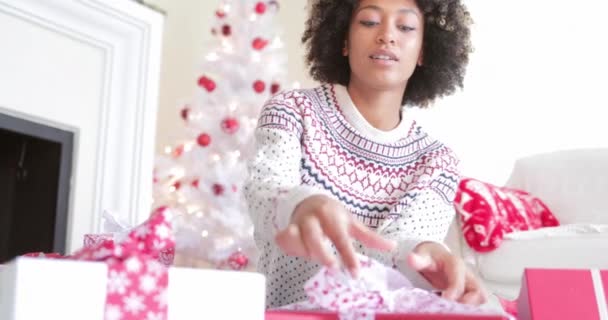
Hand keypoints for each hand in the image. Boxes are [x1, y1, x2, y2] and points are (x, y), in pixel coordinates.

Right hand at [275, 195, 395, 276]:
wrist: (308, 200)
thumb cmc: (333, 215)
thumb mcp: (351, 223)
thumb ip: (370, 237)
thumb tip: (393, 247)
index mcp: (333, 216)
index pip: (342, 239)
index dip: (348, 257)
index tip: (355, 274)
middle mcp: (314, 218)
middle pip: (315, 238)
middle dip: (322, 254)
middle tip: (333, 268)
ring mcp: (299, 223)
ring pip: (298, 239)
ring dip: (306, 252)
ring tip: (315, 256)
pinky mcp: (287, 228)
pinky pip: (284, 239)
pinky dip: (287, 245)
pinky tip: (294, 249)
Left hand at [407, 241, 487, 304]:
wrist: (435, 257)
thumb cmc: (431, 257)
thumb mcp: (423, 256)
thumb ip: (418, 259)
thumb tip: (411, 258)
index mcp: (456, 265)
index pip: (459, 281)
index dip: (454, 292)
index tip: (445, 300)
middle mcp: (467, 276)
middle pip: (478, 292)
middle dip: (468, 303)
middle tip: (451, 309)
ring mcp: (470, 285)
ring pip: (479, 299)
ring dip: (468, 307)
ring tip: (451, 310)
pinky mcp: (469, 294)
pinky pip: (473, 304)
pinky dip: (465, 309)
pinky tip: (450, 309)